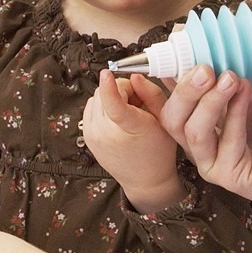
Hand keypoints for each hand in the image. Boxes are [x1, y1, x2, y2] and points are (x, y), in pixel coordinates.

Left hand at [82, 71, 180, 211]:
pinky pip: (90, 108)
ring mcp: (93, 135)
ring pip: (95, 97)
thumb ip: (151, 94)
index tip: (107, 73)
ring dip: (111, 97)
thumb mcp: (165, 120)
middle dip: (121, 90)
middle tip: (136, 102)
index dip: (110, 85)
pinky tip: (117, 118)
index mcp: (130, 129)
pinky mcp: (86, 136)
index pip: (114, 104)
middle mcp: (106, 133)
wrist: (145, 180)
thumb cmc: (159, 150)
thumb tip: (134, 76)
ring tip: (128, 112)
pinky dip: (102, 106)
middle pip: (104, 92)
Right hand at [144, 40, 251, 218]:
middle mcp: (205, 136)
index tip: (178, 37)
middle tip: (206, 64)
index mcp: (208, 114)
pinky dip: (233, 118)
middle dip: (183, 86)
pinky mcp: (229, 176)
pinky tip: (248, 96)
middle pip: (172, 113)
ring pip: (189, 130)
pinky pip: (221, 146)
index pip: (176, 90)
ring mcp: (213, 158)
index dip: (170, 65)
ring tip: (232, 77)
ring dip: (206, 101)